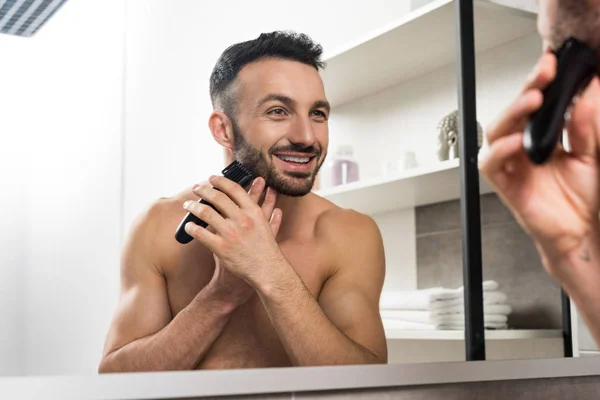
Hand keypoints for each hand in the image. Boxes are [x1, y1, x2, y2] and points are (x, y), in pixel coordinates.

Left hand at [184, 176, 283, 287]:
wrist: (266, 271)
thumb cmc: (267, 250)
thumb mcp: (269, 226)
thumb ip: (269, 212)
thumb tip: (272, 199)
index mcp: (253, 212)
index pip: (234, 189)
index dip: (221, 181)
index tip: (212, 178)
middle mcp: (242, 219)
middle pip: (217, 197)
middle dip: (203, 191)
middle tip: (196, 189)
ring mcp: (231, 233)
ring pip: (205, 212)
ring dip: (193, 207)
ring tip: (188, 205)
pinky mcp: (221, 248)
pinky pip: (200, 233)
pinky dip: (191, 228)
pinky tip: (188, 226)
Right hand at [479, 51, 599, 277]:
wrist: (581, 233)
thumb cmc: (581, 198)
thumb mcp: (592, 155)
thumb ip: (586, 126)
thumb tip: (589, 91)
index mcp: (542, 136)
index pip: (534, 103)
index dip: (538, 81)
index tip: (551, 62)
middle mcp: (522, 147)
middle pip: (513, 112)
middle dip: (526, 89)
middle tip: (543, 73)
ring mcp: (511, 164)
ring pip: (497, 132)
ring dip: (512, 113)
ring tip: (532, 100)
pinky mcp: (505, 184)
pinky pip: (491, 164)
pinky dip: (500, 151)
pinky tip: (516, 142)